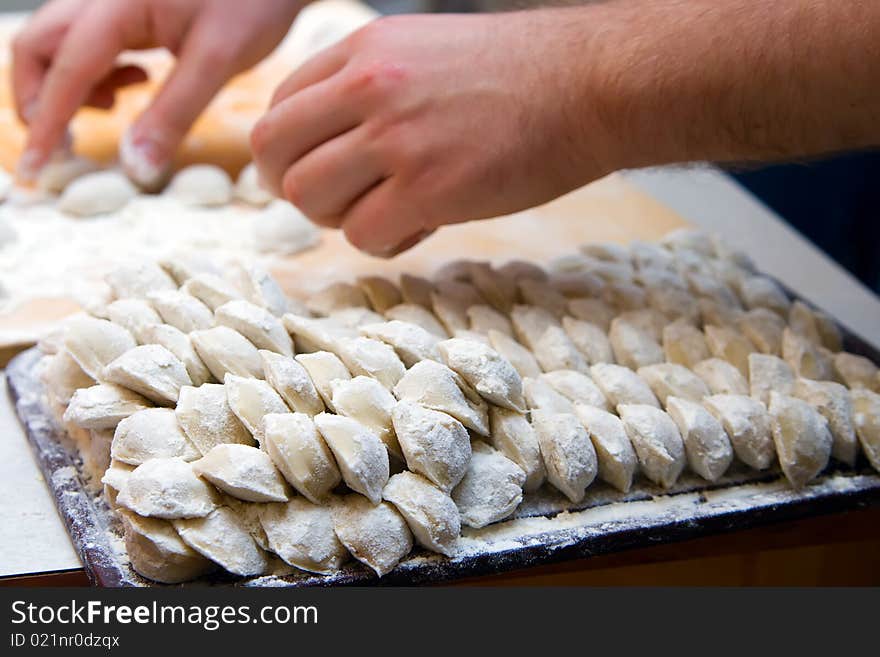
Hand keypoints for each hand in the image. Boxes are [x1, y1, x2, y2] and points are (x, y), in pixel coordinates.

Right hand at [13, 0, 303, 186]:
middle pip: (38, 48)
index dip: (45, 124)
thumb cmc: (253, 2)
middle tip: (66, 146)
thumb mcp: (216, 62)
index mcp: (116, 6)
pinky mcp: (128, 6)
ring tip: (113, 108)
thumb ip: (173, 114)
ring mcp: (112, 0)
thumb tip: (136, 167)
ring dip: (70, 86)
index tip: (35, 170)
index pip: (63, 71)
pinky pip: (89, 40)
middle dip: (41, 100)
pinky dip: (97, 71)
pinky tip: (137, 81)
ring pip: (59, 44)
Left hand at [252, 11, 613, 256]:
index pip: (280, 107)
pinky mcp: (428, 187)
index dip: (291, 152)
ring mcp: (396, 138)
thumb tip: (329, 144)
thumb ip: (368, 89)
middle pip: (275, 154)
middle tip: (338, 203)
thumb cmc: (516, 76)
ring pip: (308, 198)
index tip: (321, 170)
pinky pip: (362, 234)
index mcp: (362, 51)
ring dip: (337, 219)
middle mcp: (367, 88)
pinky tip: (420, 227)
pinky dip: (382, 242)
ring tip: (385, 214)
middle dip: (295, 189)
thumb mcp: (423, 54)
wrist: (589, 84)